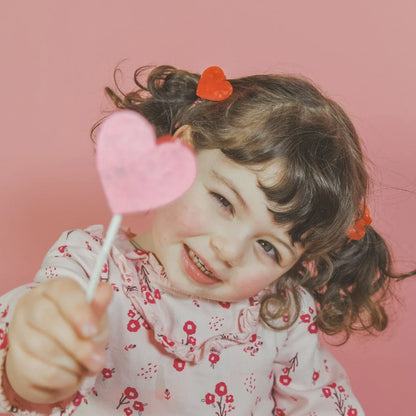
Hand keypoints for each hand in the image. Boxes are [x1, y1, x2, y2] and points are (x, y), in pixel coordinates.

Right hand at [5, 277, 111, 404]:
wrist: (59, 361)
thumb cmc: (81, 330)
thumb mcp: (95, 317)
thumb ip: (99, 307)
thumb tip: (105, 291)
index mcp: (54, 289)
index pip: (63, 292)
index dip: (79, 311)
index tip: (92, 331)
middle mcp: (32, 305)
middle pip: (49, 320)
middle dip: (78, 344)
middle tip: (97, 360)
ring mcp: (20, 331)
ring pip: (44, 348)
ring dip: (73, 363)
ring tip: (86, 367)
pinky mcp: (16, 358)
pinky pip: (38, 371)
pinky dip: (61, 378)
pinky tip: (72, 376)